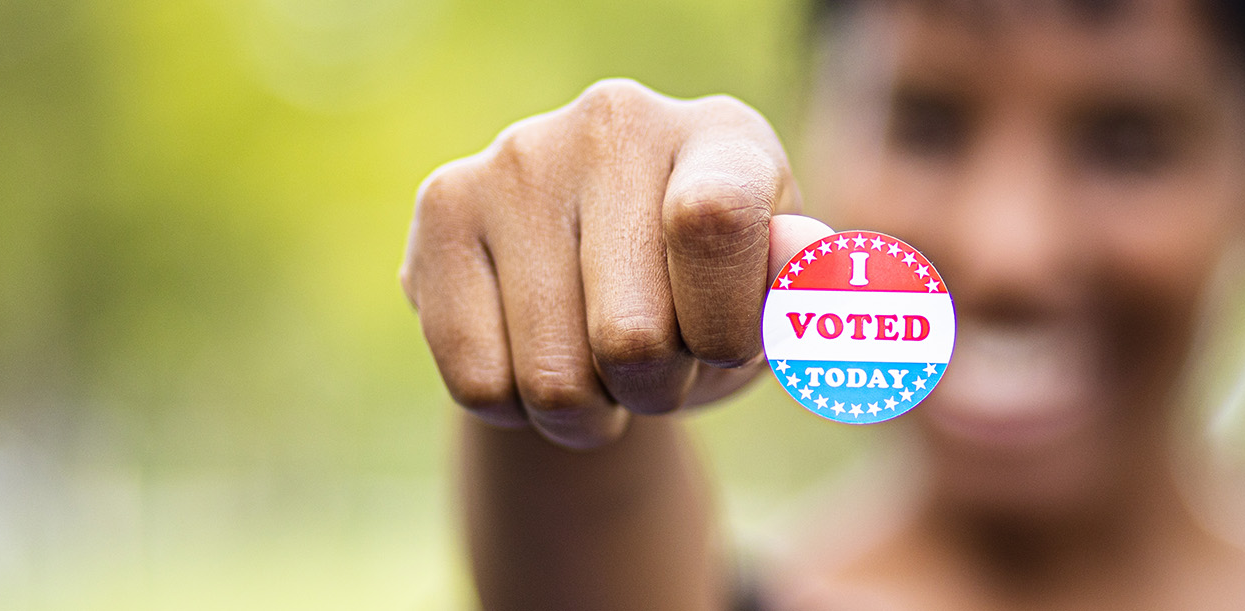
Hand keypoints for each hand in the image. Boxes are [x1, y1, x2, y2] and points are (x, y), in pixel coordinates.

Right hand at [401, 78, 832, 448]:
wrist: (597, 295)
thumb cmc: (708, 302)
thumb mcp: (769, 313)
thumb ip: (802, 298)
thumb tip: (799, 257)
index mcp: (724, 136)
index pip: (715, 224)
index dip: (721, 326)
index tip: (722, 343)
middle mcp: (617, 121)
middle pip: (630, 338)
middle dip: (655, 391)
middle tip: (657, 365)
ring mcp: (519, 156)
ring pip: (550, 377)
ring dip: (586, 411)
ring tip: (599, 367)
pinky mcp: (442, 204)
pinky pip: (477, 382)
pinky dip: (515, 410)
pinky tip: (533, 357)